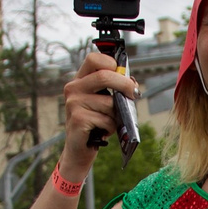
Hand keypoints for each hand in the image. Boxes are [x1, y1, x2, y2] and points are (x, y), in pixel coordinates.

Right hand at [58, 48, 135, 168]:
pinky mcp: (78, 120)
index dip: (112, 63)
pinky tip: (103, 131)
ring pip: (109, 103)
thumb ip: (115, 90)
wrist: (79, 149)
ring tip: (110, 121)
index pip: (94, 59)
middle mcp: (73, 88)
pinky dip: (111, 127)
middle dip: (125, 84)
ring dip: (117, 114)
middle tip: (134, 94)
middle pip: (104, 76)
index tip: (124, 75)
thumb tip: (133, 84)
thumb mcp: (104, 102)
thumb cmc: (95, 123)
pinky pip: (106, 120)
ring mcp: (73, 104)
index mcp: (80, 80)